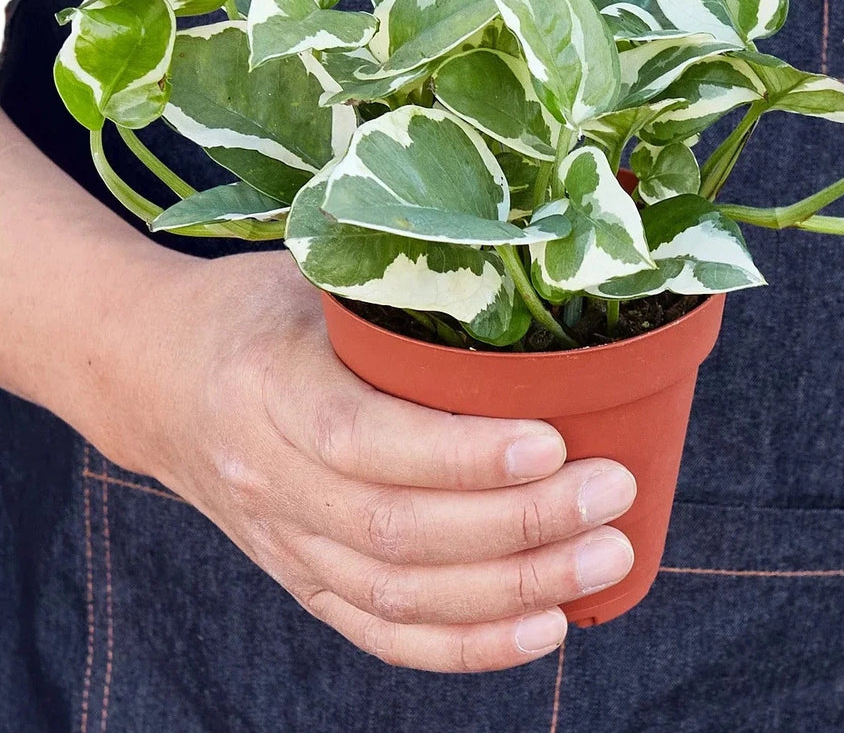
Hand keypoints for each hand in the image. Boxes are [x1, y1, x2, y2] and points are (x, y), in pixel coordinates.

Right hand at [111, 251, 636, 672]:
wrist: (157, 376)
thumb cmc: (257, 310)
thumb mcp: (314, 274)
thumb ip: (396, 286)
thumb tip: (525, 276)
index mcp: (268, 385)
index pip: (364, 439)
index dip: (462, 454)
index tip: (553, 442)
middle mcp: (268, 477)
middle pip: (396, 530)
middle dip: (518, 524)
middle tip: (610, 492)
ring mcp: (282, 540)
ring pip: (399, 594)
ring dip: (511, 589)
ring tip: (603, 558)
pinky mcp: (299, 578)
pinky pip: (381, 632)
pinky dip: (465, 644)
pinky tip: (543, 626)